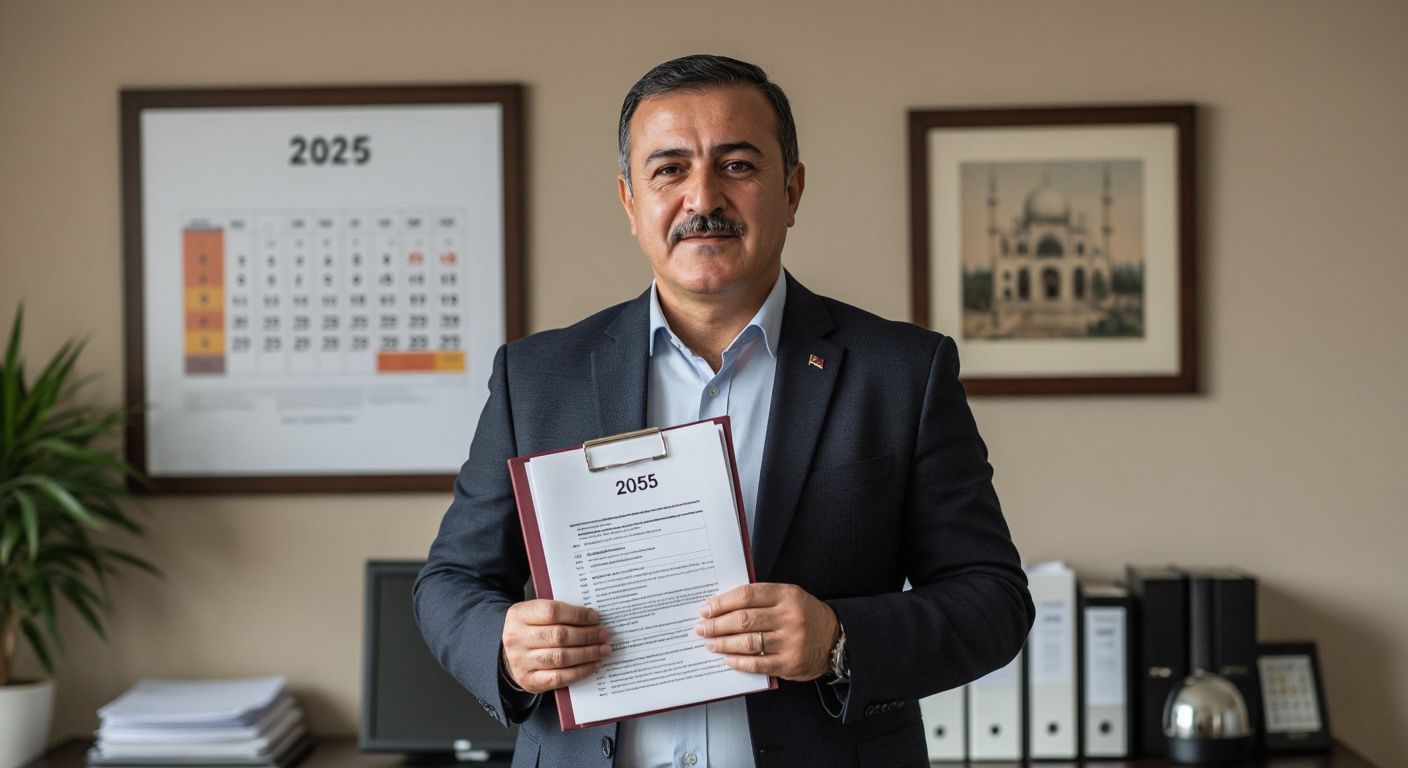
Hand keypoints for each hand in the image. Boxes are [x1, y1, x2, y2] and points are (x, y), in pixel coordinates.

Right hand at [501, 599, 612, 694]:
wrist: (507, 655)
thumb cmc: (529, 631)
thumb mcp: (535, 614)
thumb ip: (558, 614)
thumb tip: (591, 618)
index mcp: (519, 615)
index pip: (552, 611)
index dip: (577, 614)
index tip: (594, 617)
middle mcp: (517, 638)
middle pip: (559, 635)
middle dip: (587, 635)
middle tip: (604, 634)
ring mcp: (521, 661)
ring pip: (561, 657)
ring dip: (587, 653)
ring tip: (604, 649)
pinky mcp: (529, 680)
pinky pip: (559, 677)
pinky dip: (580, 671)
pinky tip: (593, 665)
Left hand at [694, 583, 839, 680]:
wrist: (836, 639)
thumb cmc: (805, 616)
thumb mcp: (789, 597)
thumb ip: (762, 599)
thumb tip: (723, 606)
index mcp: (787, 595)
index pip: (747, 595)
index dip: (722, 603)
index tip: (706, 609)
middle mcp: (790, 617)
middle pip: (743, 619)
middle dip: (717, 624)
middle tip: (701, 628)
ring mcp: (791, 641)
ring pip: (747, 642)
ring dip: (723, 643)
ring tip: (710, 643)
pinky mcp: (790, 663)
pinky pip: (757, 663)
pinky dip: (738, 661)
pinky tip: (727, 658)